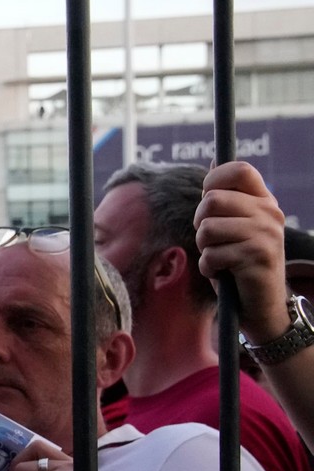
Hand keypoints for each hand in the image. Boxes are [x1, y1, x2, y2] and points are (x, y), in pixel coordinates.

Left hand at [196, 160, 291, 342]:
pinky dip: (209, 267)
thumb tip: (213, 166)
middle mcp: (270, 214)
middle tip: (213, 240)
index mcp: (264, 201)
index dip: (214, 180)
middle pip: (211, 200)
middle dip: (200, 223)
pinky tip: (224, 273)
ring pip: (207, 228)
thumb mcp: (235, 227)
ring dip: (204, 247)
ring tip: (220, 257)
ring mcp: (266, 235)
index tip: (208, 198)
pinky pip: (211, 255)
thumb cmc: (240, 263)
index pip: (239, 170)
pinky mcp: (257, 257)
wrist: (261, 305)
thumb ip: (226, 200)